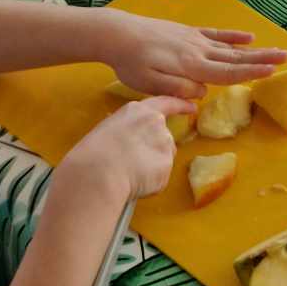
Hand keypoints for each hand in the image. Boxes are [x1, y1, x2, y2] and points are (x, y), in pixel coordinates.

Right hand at [46, 95, 194, 219]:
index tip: (193, 106)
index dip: (180, 105)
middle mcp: (157, 123)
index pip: (166, 103)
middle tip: (132, 162)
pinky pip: (160, 177)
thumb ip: (129, 130)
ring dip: (152, 166)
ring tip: (129, 173)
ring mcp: (165, 144)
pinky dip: (151, 182)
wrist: (98, 172)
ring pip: (163, 158)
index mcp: (139, 110)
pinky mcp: (168, 166)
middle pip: (164, 137)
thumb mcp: (110, 129)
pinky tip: (135, 183)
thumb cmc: (94, 151)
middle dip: (154, 150)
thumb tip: (133, 144)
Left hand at [100, 12, 286, 99]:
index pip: (227, 72)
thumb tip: (202, 92)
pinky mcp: (187, 33)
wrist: (118, 33)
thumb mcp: (149, 84)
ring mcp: (194, 40)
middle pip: (235, 58)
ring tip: (275, 50)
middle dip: (262, 59)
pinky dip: (232, 36)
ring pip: (229, 47)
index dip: (250, 73)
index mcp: (191, 66)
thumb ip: (177, 88)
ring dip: (254, 50)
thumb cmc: (131, 63)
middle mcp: (198, 51)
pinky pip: (215, 34)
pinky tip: (247, 37)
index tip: (272, 72)